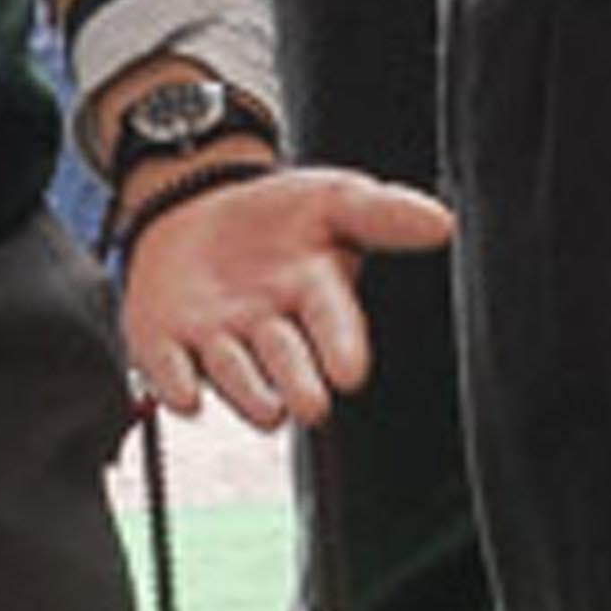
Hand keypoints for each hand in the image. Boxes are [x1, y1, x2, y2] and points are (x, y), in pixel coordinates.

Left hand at [118, 160, 456, 431]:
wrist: (192, 209)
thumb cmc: (275, 217)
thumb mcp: (330, 199)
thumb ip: (383, 213)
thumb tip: (444, 223)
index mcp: (315, 297)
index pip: (333, 324)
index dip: (341, 347)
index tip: (350, 372)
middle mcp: (269, 333)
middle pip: (286, 365)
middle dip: (298, 383)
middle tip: (312, 405)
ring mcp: (217, 342)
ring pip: (234, 376)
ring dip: (247, 391)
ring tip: (267, 410)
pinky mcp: (166, 345)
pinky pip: (170, 371)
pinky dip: (177, 384)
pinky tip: (185, 396)